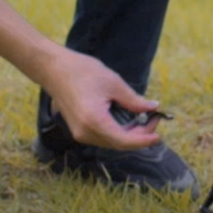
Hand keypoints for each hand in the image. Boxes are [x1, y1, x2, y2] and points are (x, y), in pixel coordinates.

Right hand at [42, 49, 162, 150]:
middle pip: (118, 143)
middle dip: (139, 135)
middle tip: (154, 119)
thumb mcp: (114, 84)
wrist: (54, 69)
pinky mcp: (78, 129)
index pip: (123, 141)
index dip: (143, 140)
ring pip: (111, 141)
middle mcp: (85, 132)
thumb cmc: (83, 72)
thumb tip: (153, 108)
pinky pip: (102, 136)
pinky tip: (128, 120)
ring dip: (129, 134)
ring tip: (144, 119)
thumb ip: (134, 100)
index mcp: (94, 121)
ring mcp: (80, 133)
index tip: (158, 136)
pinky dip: (117, 132)